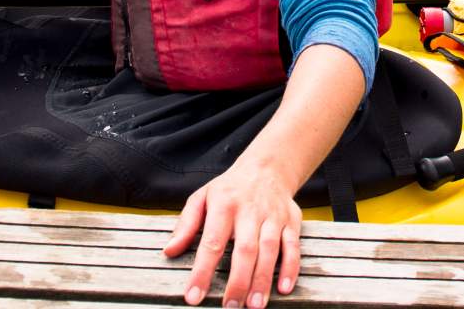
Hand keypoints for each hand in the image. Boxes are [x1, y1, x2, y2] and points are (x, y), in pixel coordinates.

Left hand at [163, 161, 301, 307]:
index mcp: (224, 206)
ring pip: (270, 250)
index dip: (202, 271)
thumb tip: (170, 251)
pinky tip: (284, 288)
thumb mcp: (202, 198)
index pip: (211, 242)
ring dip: (263, 279)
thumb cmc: (229, 189)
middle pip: (245, 249)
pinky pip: (293, 247)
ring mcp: (273, 217)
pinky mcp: (291, 222)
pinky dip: (290, 268)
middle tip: (231, 306)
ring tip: (254, 305)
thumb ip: (186, 225)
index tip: (194, 296)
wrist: (267, 167)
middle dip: (238, 281)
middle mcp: (250, 211)